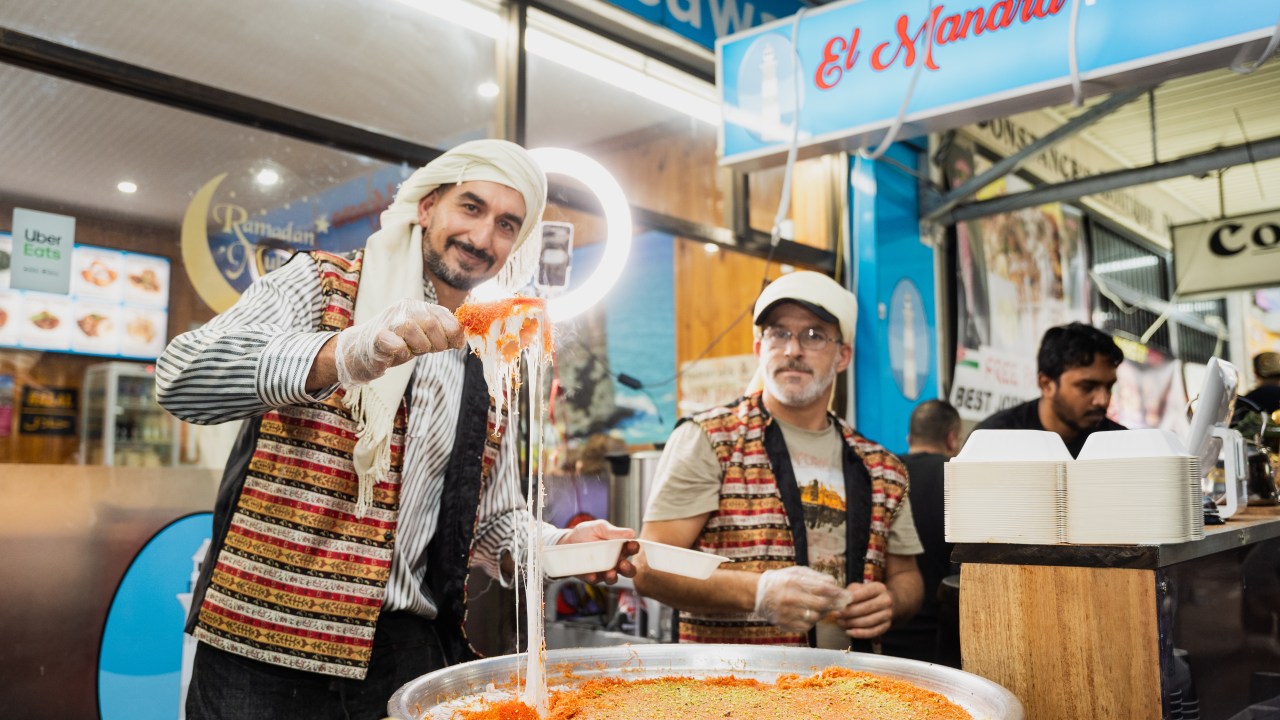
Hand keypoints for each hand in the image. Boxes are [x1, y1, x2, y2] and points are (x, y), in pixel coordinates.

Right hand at [334, 299, 463, 385]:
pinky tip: (398, 353)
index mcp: (418, 306)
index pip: (444, 314)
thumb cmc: (397, 344)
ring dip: (419, 347)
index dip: (454, 332)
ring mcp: (388, 321)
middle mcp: (403, 308)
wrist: (360, 352)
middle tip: (431, 350)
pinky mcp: (376, 338)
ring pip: (412, 328)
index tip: (456, 345)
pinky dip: (402, 351)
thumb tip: (462, 338)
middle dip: (438, 342)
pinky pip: (395, 343)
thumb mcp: (423, 337)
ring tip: (412, 351)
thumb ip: (441, 334)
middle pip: (430, 322)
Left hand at [558, 519, 637, 584]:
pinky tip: (592, 575)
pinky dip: (593, 578)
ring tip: (610, 573)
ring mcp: (604, 571)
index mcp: (619, 547)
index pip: (631, 549)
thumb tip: (631, 533)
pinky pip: (594, 580)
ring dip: (613, 577)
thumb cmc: (586, 533)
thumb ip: (614, 531)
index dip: (634, 547)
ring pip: (613, 579)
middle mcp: (615, 561)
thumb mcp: (599, 527)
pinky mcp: (591, 577)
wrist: (565, 542)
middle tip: (623, 564)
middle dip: (628, 568)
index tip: (632, 545)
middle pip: (628, 569)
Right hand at [753, 566, 843, 632]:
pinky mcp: (785, 624)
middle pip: (821, 605)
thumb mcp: (797, 572)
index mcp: (793, 581)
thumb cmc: (781, 580)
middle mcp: (790, 598)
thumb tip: (834, 583)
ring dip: (823, 614)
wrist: (758, 594)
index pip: (822, 588)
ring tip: (823, 608)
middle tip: (841, 604)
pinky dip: (812, 621)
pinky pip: (806, 626)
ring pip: (815, 617)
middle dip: (834, 604)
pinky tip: (811, 615)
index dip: (837, 592)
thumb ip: (816, 577)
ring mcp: (787, 613)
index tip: (846, 595)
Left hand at [831, 581, 894, 638]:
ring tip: (840, 622)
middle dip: (849, 612)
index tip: (840, 602)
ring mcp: (887, 614)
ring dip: (852, 623)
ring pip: (869, 621)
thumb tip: (839, 598)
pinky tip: (849, 632)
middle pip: (867, 608)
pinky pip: (873, 632)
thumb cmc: (865, 595)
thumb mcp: (858, 588)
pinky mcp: (886, 626)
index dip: (853, 597)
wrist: (883, 604)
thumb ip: (849, 591)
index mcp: (879, 588)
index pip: (866, 592)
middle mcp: (886, 601)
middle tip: (835, 614)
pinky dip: (860, 633)